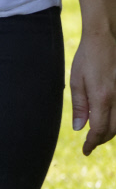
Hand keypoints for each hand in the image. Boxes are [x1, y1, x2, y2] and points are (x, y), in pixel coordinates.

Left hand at [73, 27, 115, 153]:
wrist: (105, 38)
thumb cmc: (87, 58)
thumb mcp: (76, 81)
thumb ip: (79, 106)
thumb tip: (79, 128)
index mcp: (102, 97)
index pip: (99, 130)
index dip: (92, 143)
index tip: (86, 150)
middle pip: (113, 130)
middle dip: (101, 139)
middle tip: (90, 144)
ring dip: (111, 131)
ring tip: (98, 134)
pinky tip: (109, 120)